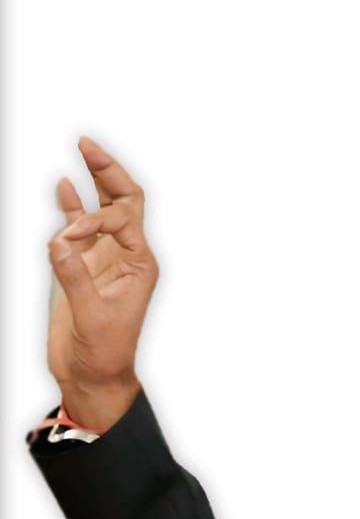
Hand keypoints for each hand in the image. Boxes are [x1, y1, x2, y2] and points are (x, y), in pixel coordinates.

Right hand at [46, 136, 158, 430]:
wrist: (93, 375)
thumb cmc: (104, 353)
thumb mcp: (92, 316)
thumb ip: (74, 277)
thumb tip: (59, 241)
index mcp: (141, 265)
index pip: (123, 219)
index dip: (93, 218)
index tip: (67, 240)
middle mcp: (126, 256)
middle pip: (124, 202)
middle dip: (109, 173)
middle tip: (88, 143)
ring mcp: (104, 259)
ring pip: (103, 210)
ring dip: (94, 182)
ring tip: (84, 147)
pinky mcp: (82, 267)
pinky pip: (79, 229)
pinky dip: (72, 207)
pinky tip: (66, 185)